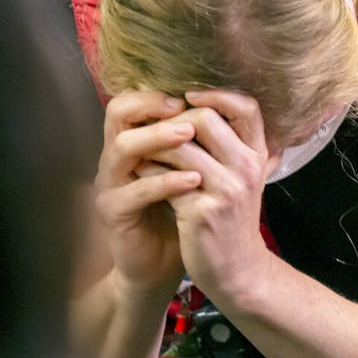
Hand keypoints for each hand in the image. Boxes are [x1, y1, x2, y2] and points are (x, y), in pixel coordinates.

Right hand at [94, 91, 199, 296]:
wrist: (162, 264)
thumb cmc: (180, 214)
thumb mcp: (198, 173)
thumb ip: (209, 145)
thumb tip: (246, 114)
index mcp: (136, 142)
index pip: (135, 101)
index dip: (161, 93)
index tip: (195, 94)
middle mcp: (117, 157)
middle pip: (118, 112)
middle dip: (152, 105)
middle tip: (185, 107)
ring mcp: (112, 184)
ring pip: (123, 147)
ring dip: (158, 137)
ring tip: (190, 135)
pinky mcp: (113, 212)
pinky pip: (135, 191)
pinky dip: (165, 182)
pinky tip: (193, 180)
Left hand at [137, 90, 272, 303]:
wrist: (238, 270)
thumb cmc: (233, 220)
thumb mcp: (244, 179)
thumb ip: (231, 147)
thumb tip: (197, 109)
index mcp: (258, 156)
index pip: (247, 107)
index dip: (218, 94)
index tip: (190, 96)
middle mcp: (246, 168)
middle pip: (205, 118)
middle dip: (172, 119)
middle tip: (154, 127)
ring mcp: (226, 189)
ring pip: (179, 145)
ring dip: (153, 143)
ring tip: (141, 147)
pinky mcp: (202, 211)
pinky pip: (164, 177)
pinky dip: (147, 170)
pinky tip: (139, 174)